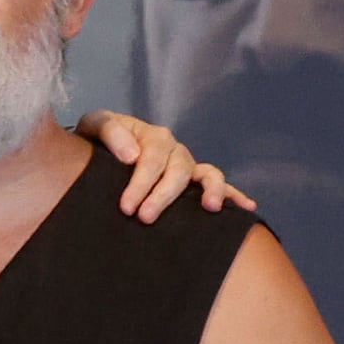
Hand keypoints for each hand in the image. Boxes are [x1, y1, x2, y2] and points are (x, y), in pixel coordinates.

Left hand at [83, 108, 252, 219]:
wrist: (99, 146)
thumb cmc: (98, 138)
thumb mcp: (96, 125)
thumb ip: (111, 132)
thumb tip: (132, 156)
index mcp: (152, 136)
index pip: (151, 159)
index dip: (141, 183)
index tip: (127, 206)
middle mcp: (174, 149)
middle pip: (178, 171)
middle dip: (163, 195)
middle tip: (145, 217)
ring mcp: (186, 163)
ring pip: (205, 174)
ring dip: (211, 190)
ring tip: (210, 208)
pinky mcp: (192, 177)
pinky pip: (218, 183)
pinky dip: (234, 193)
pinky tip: (248, 206)